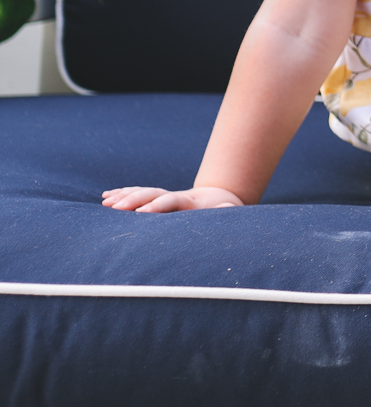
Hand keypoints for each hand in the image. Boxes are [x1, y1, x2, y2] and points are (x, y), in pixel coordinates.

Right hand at [101, 185, 245, 212]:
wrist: (221, 197)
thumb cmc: (224, 212)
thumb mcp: (229, 211)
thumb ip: (227, 209)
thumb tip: (228, 205)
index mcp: (191, 202)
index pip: (171, 200)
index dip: (157, 206)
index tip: (142, 213)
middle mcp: (175, 196)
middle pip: (152, 194)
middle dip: (133, 200)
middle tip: (115, 208)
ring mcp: (165, 196)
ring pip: (143, 192)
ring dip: (124, 196)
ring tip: (105, 203)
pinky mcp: (158, 199)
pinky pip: (139, 194)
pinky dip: (123, 194)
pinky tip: (106, 197)